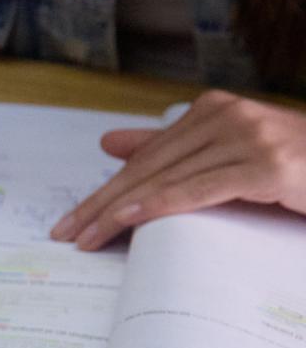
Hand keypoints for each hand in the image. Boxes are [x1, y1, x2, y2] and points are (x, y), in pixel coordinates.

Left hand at [51, 90, 305, 249]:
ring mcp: (247, 137)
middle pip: (147, 169)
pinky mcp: (266, 165)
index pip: (144, 159)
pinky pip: (200, 189)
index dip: (104, 191)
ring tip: (88, 238)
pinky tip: (128, 219)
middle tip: (65, 234)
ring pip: (166, 180)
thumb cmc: (288, 166)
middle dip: (101, 204)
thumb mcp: (224, 154)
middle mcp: (225, 115)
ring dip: (120, 213)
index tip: (70, 221)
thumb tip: (108, 144)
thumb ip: (169, 149)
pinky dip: (160, 205)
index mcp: (211, 109)